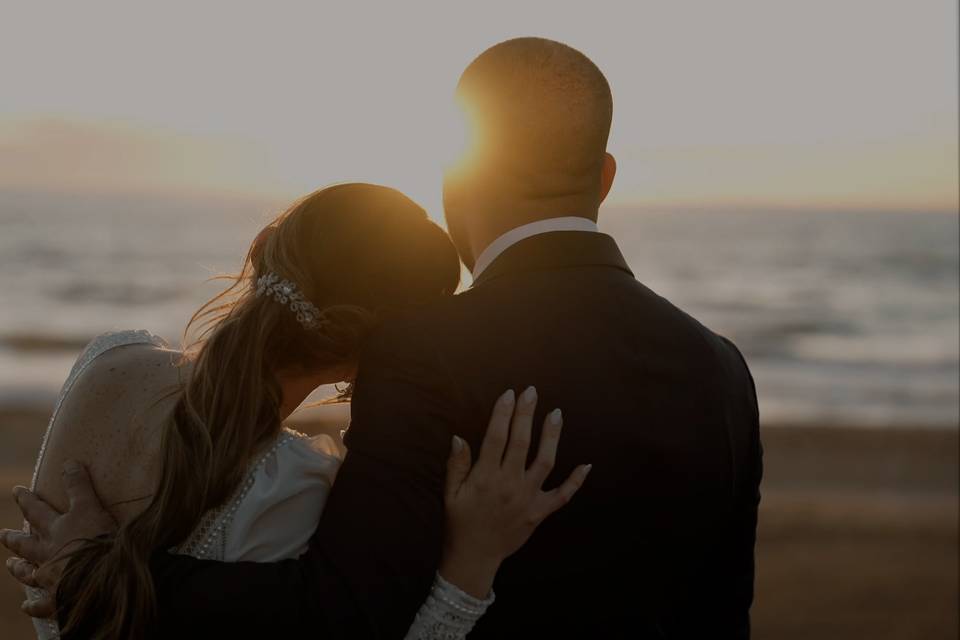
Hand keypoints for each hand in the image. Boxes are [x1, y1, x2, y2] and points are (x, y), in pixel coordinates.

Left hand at [1, 460, 115, 617]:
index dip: (27, 500)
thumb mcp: (91, 507)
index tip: (17, 491)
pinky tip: (26, 606)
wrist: (99, 577)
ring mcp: (50, 577)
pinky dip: (33, 606)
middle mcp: (48, 553)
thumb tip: (68, 463)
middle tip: (2, 534)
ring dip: (19, 568)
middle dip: (14, 537)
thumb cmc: (96, 540)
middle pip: (26, 543)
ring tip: (10, 564)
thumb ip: (80, 486)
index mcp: (56, 529)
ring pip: (29, 572)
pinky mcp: (57, 599)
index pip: (37, 511)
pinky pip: (41, 605)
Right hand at [440, 386, 590, 597]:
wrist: (474, 557)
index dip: (503, 414)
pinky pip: (562, 495)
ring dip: (551, 437)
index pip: (495, 438)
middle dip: (526, 415)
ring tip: (556, 414)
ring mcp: (527, 498)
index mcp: (485, 478)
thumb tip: (459, 437)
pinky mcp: (539, 512)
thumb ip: (457, 465)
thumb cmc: (460, 522)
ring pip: (544, 462)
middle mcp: (508, 485)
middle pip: (521, 443)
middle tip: (531, 391)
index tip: (509, 394)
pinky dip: (576, 481)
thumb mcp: (450, 494)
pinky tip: (587, 464)